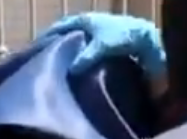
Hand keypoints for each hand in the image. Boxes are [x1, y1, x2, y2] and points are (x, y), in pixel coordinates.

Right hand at [43, 13, 165, 81]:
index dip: (48, 36)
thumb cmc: (124, 37)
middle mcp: (91, 25)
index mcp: (85, 20)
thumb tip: (70, 71)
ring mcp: (101, 35)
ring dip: (72, 54)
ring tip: (63, 69)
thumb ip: (85, 58)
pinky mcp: (110, 46)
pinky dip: (85, 60)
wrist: (150, 40)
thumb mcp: (101, 47)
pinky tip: (83, 71)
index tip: (37, 47)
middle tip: (47, 60)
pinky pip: (92, 53)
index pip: (60, 26)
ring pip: (80, 44)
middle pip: (69, 35)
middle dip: (59, 46)